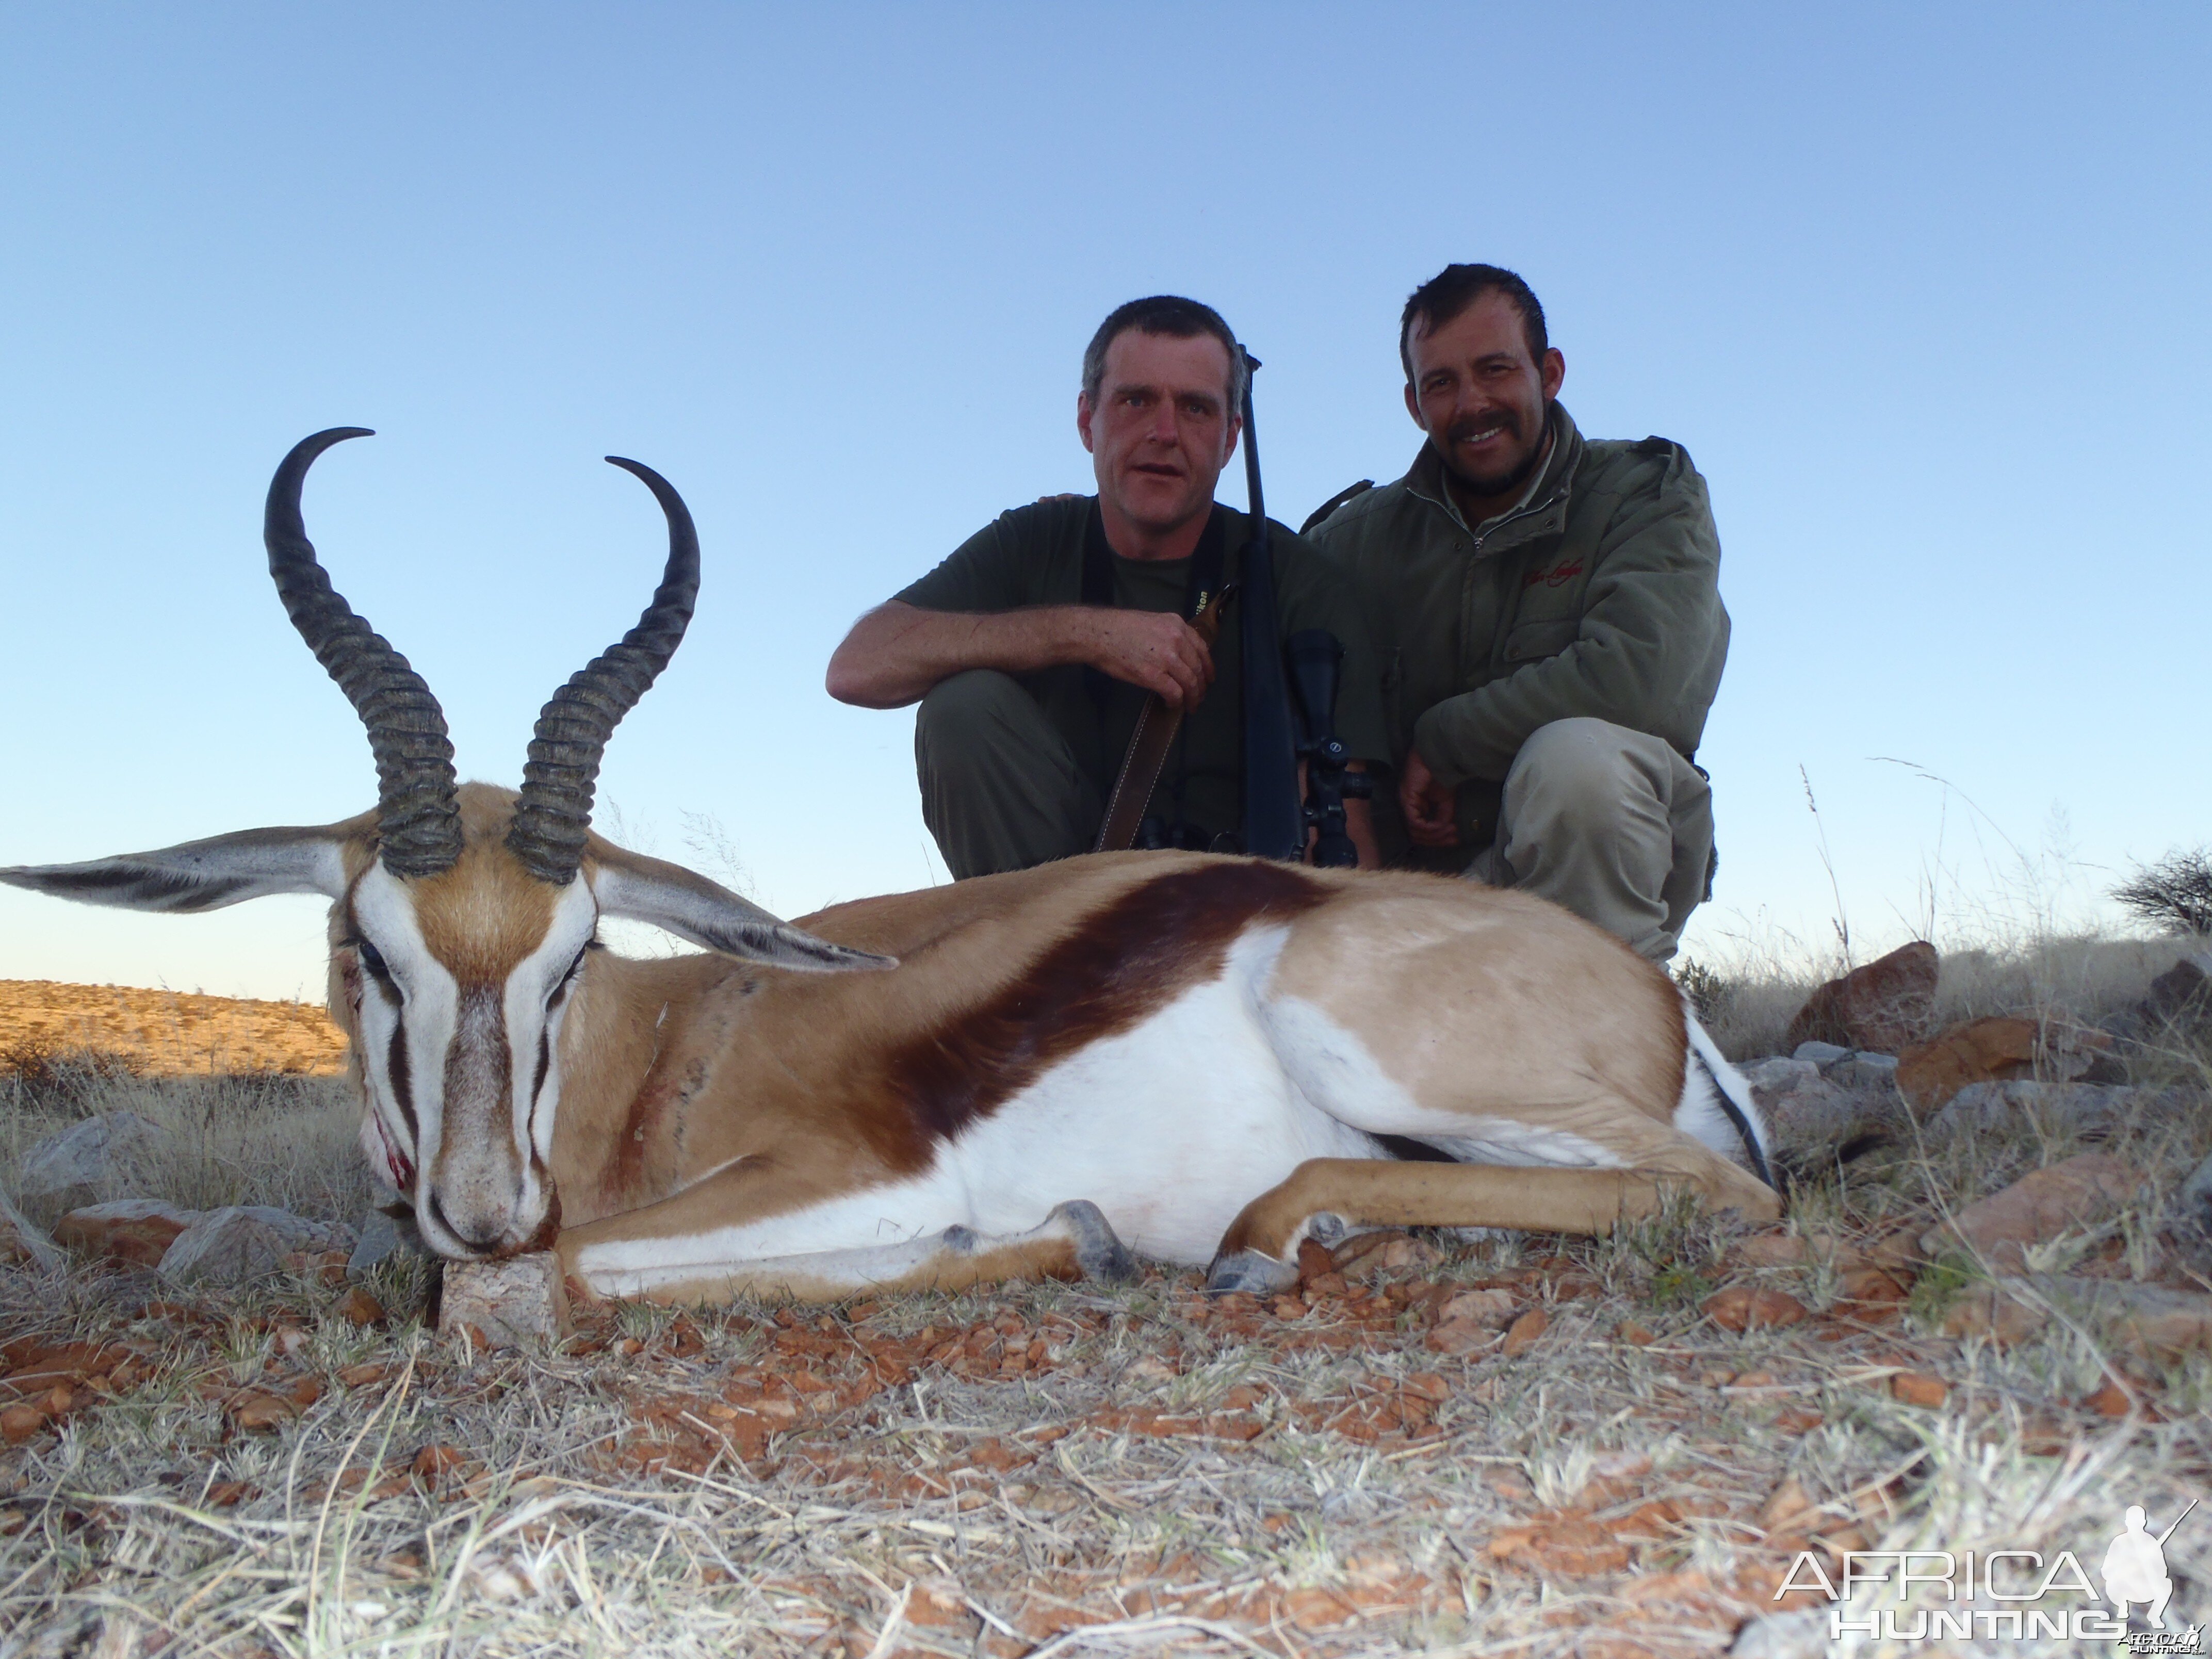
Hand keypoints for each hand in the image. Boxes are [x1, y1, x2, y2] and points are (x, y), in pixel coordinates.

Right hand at [1076, 609, 1214, 709]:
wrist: (1097, 634)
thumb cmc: (1118, 628)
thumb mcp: (1152, 622)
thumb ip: (1169, 634)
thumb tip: (1178, 653)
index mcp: (1176, 625)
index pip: (1202, 648)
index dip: (1208, 667)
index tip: (1209, 678)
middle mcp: (1176, 639)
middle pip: (1198, 668)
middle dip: (1201, 686)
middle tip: (1199, 697)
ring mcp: (1166, 657)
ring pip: (1190, 682)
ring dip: (1192, 697)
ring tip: (1190, 705)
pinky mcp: (1153, 675)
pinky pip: (1174, 692)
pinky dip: (1176, 701)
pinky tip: (1172, 704)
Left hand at [1398, 747, 1459, 847]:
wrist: (1438, 757)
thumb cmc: (1440, 774)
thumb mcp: (1445, 800)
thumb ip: (1443, 816)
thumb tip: (1445, 830)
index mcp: (1415, 807)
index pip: (1420, 831)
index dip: (1437, 839)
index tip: (1455, 840)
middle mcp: (1407, 808)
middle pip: (1416, 835)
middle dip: (1437, 840)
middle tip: (1454, 839)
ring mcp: (1405, 804)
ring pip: (1415, 831)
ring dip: (1435, 834)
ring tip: (1451, 830)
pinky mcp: (1407, 800)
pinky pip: (1415, 822)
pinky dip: (1430, 827)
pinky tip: (1441, 826)